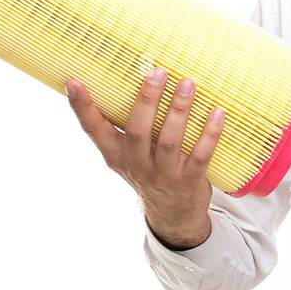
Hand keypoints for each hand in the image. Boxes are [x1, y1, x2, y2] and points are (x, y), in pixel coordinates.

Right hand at [65, 67, 226, 246]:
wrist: (174, 216)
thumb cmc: (151, 173)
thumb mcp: (130, 156)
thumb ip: (129, 127)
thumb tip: (136, 79)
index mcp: (116, 156)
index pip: (94, 130)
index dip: (83, 108)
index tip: (73, 83)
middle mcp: (137, 166)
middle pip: (137, 131)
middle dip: (146, 100)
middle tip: (157, 73)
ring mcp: (163, 175)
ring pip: (169, 141)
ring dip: (179, 110)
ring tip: (187, 84)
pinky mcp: (189, 182)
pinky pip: (201, 155)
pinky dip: (210, 133)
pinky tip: (217, 112)